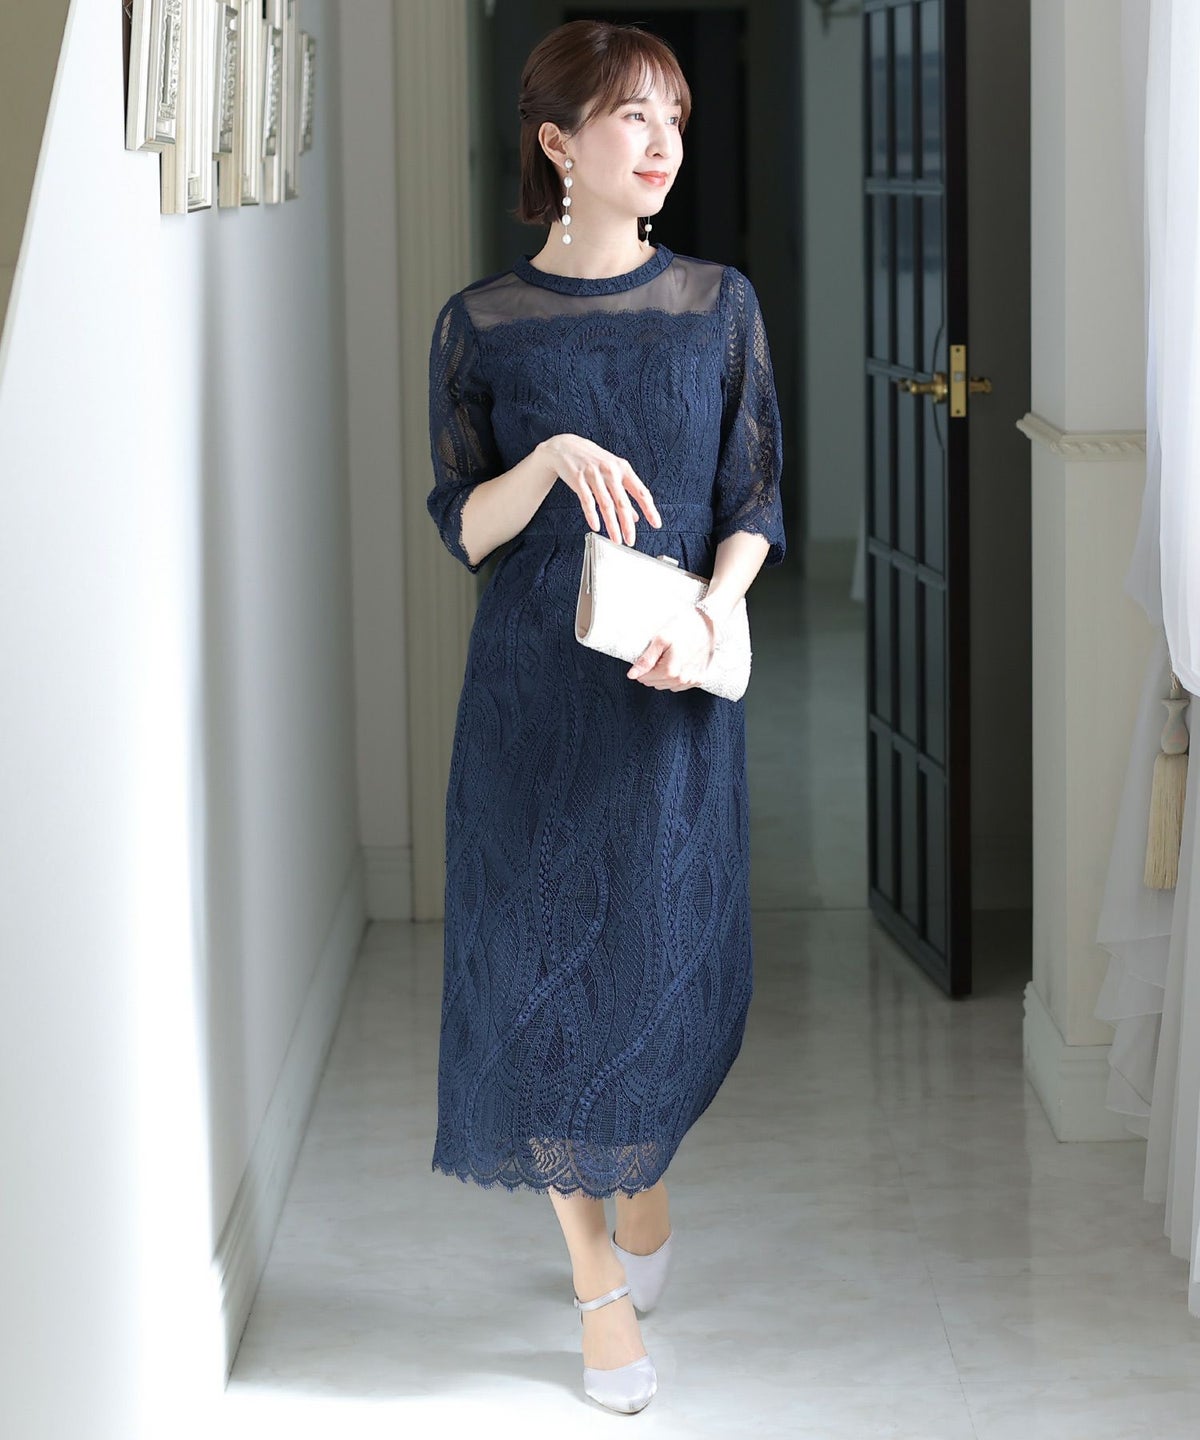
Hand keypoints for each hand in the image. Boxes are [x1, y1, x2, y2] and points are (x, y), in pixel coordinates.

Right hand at [540, 434, 661, 544]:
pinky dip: (592, 515)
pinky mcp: (578, 479)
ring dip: (612, 525)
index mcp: (623, 469)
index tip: (656, 524)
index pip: (641, 492)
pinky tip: (597, 527)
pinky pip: (587, 500)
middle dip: (627, 524)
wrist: (566, 447)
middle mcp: (610, 471)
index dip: (649, 509)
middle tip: (631, 540)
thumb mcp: (613, 473)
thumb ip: (624, 494)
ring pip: (606, 504)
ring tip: (616, 539)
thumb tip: (635, 517)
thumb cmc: (593, 461)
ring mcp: (594, 474)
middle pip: (622, 502)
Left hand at [627, 606, 717, 690]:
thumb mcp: (660, 639)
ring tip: (670, 657)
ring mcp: (691, 681)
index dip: (643, 667)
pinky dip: (676, 677)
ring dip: (664, 675)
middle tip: (660, 654)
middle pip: (655, 683)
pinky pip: (680, 685)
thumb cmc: (683, 628)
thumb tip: (632, 675)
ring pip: (667, 686)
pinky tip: (679, 664)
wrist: (707, 624)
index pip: (644, 678)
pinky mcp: (699, 679)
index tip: (650, 655)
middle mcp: (682, 680)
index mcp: (670, 670)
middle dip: (653, 671)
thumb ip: (646, 660)